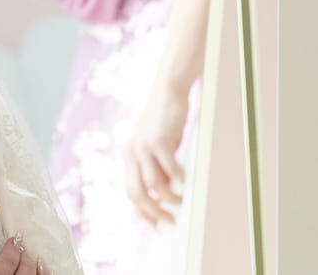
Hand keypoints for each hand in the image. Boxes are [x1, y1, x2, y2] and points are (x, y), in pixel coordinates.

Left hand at [123, 82, 189, 226]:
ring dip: (171, 199)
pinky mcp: (159, 140)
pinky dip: (180, 181)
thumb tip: (164, 194)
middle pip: (137, 193)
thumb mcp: (156, 148)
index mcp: (128, 156)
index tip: (158, 226)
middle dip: (154, 213)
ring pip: (155, 184)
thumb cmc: (165, 123)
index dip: (143, 212)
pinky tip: (188, 185)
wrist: (167, 93)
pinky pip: (170, 168)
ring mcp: (143, 146)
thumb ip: (156, 167)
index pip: (130, 192)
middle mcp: (131, 153)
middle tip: (171, 222)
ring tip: (184, 202)